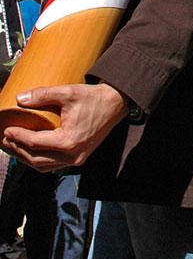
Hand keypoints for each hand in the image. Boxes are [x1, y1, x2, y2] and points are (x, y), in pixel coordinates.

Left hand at [1, 83, 127, 171]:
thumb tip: (19, 98)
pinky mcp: (79, 157)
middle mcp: (73, 155)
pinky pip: (53, 165)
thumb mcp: (68, 92)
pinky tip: (30, 150)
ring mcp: (77, 159)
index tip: (6, 129)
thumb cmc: (94, 98)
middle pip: (36, 159)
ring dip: (26, 158)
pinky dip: (38, 160)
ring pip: (43, 166)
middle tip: (4, 139)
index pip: (35, 143)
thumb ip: (43, 95)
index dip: (18, 137)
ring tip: (13, 146)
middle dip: (17, 150)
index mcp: (69, 141)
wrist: (116, 104)